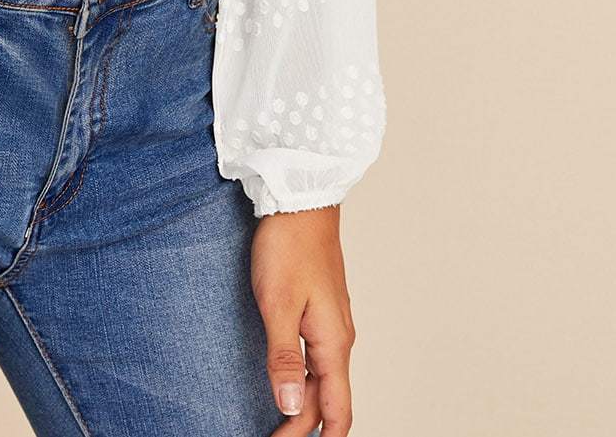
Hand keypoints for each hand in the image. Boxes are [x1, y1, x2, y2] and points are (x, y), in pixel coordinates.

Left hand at [251, 205, 356, 436]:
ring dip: (305, 405)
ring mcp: (331, 322)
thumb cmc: (288, 246)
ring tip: (279, 422)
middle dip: (303, 426)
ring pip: (324, 379)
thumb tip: (292, 408)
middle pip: (328, 400)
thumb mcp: (277, 304)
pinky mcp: (320, 309)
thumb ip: (283, 358)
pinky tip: (289, 381)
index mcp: (333, 343)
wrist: (300, 201)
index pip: (336, 411)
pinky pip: (318, 357)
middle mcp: (338, 337)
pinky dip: (305, 380)